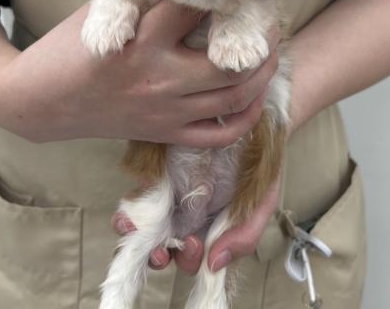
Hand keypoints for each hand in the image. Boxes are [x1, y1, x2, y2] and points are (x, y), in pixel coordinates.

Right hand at [0, 0, 279, 146]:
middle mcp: (159, 78)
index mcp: (140, 41)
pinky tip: (253, 99)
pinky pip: (218, 136)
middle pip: (229, 60)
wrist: (40, 104)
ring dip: (262, 75)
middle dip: (260, 39)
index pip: (195, 10)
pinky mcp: (164, 134)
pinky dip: (245, 119)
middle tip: (271, 23)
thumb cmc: (66, 52)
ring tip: (271, 55)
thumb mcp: (99, 14)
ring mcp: (165, 112)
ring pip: (233, 98)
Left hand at [111, 178, 279, 272]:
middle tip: (167, 247)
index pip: (198, 259)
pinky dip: (129, 218)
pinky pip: (136, 206)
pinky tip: (128, 219)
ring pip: (150, 233)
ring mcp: (171, 203)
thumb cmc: (256, 167)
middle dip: (163, 255)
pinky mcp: (154, 184)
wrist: (241, 123)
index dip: (191, 260)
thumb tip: (214, 265)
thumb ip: (244, 236)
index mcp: (214, 231)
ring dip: (141, 241)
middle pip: (171, 249)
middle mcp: (190, 221)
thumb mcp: (261, 202)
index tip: (193, 244)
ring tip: (140, 238)